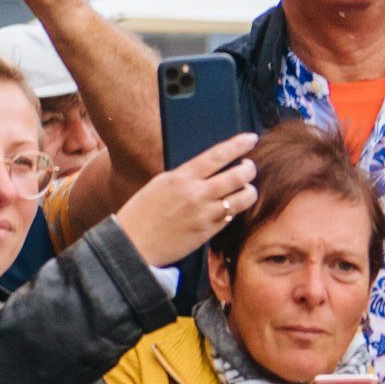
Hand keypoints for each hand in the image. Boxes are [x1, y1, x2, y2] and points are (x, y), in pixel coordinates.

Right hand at [108, 130, 258, 266]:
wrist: (133, 245)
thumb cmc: (142, 214)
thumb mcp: (160, 185)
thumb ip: (186, 177)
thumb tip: (210, 169)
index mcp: (180, 177)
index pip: (216, 155)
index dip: (238, 144)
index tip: (251, 138)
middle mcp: (196, 193)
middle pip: (238, 175)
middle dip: (249, 168)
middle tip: (249, 167)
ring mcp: (206, 213)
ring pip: (244, 197)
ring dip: (250, 190)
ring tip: (246, 188)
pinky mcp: (210, 230)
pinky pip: (234, 215)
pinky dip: (237, 208)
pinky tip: (234, 206)